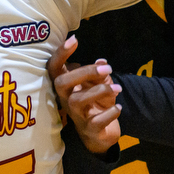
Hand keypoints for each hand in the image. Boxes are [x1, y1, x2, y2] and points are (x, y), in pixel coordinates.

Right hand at [48, 35, 121, 154]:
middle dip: (83, 72)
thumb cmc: (96, 105)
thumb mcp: (100, 85)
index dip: (60, 54)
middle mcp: (66, 100)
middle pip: (61, 83)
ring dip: (100, 91)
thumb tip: (102, 62)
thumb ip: (100, 74)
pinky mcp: (89, 130)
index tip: (74, 39)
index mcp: (66, 86)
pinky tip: (118, 107)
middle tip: (107, 69)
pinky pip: (96, 122)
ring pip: (77, 101)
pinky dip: (109, 113)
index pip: (55, 68)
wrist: (101, 135)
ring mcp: (76, 116)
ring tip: (118, 88)